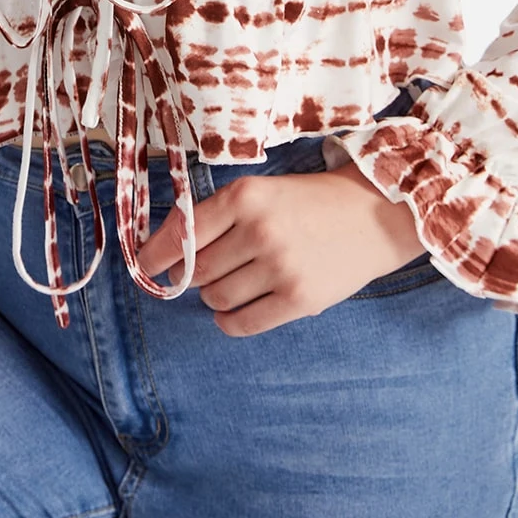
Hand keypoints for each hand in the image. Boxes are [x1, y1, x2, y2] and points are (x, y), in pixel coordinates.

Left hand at [134, 164, 427, 336]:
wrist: (373, 215)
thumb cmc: (307, 203)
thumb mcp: (259, 193)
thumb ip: (214, 217)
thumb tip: (165, 251)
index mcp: (244, 197)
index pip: (182, 232)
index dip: (156, 254)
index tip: (144, 266)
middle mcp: (259, 230)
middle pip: (197, 270)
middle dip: (193, 275)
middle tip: (207, 270)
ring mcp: (280, 267)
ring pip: (216, 298)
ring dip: (215, 296)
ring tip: (237, 282)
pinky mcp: (299, 299)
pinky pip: (243, 323)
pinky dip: (230, 322)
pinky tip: (236, 311)